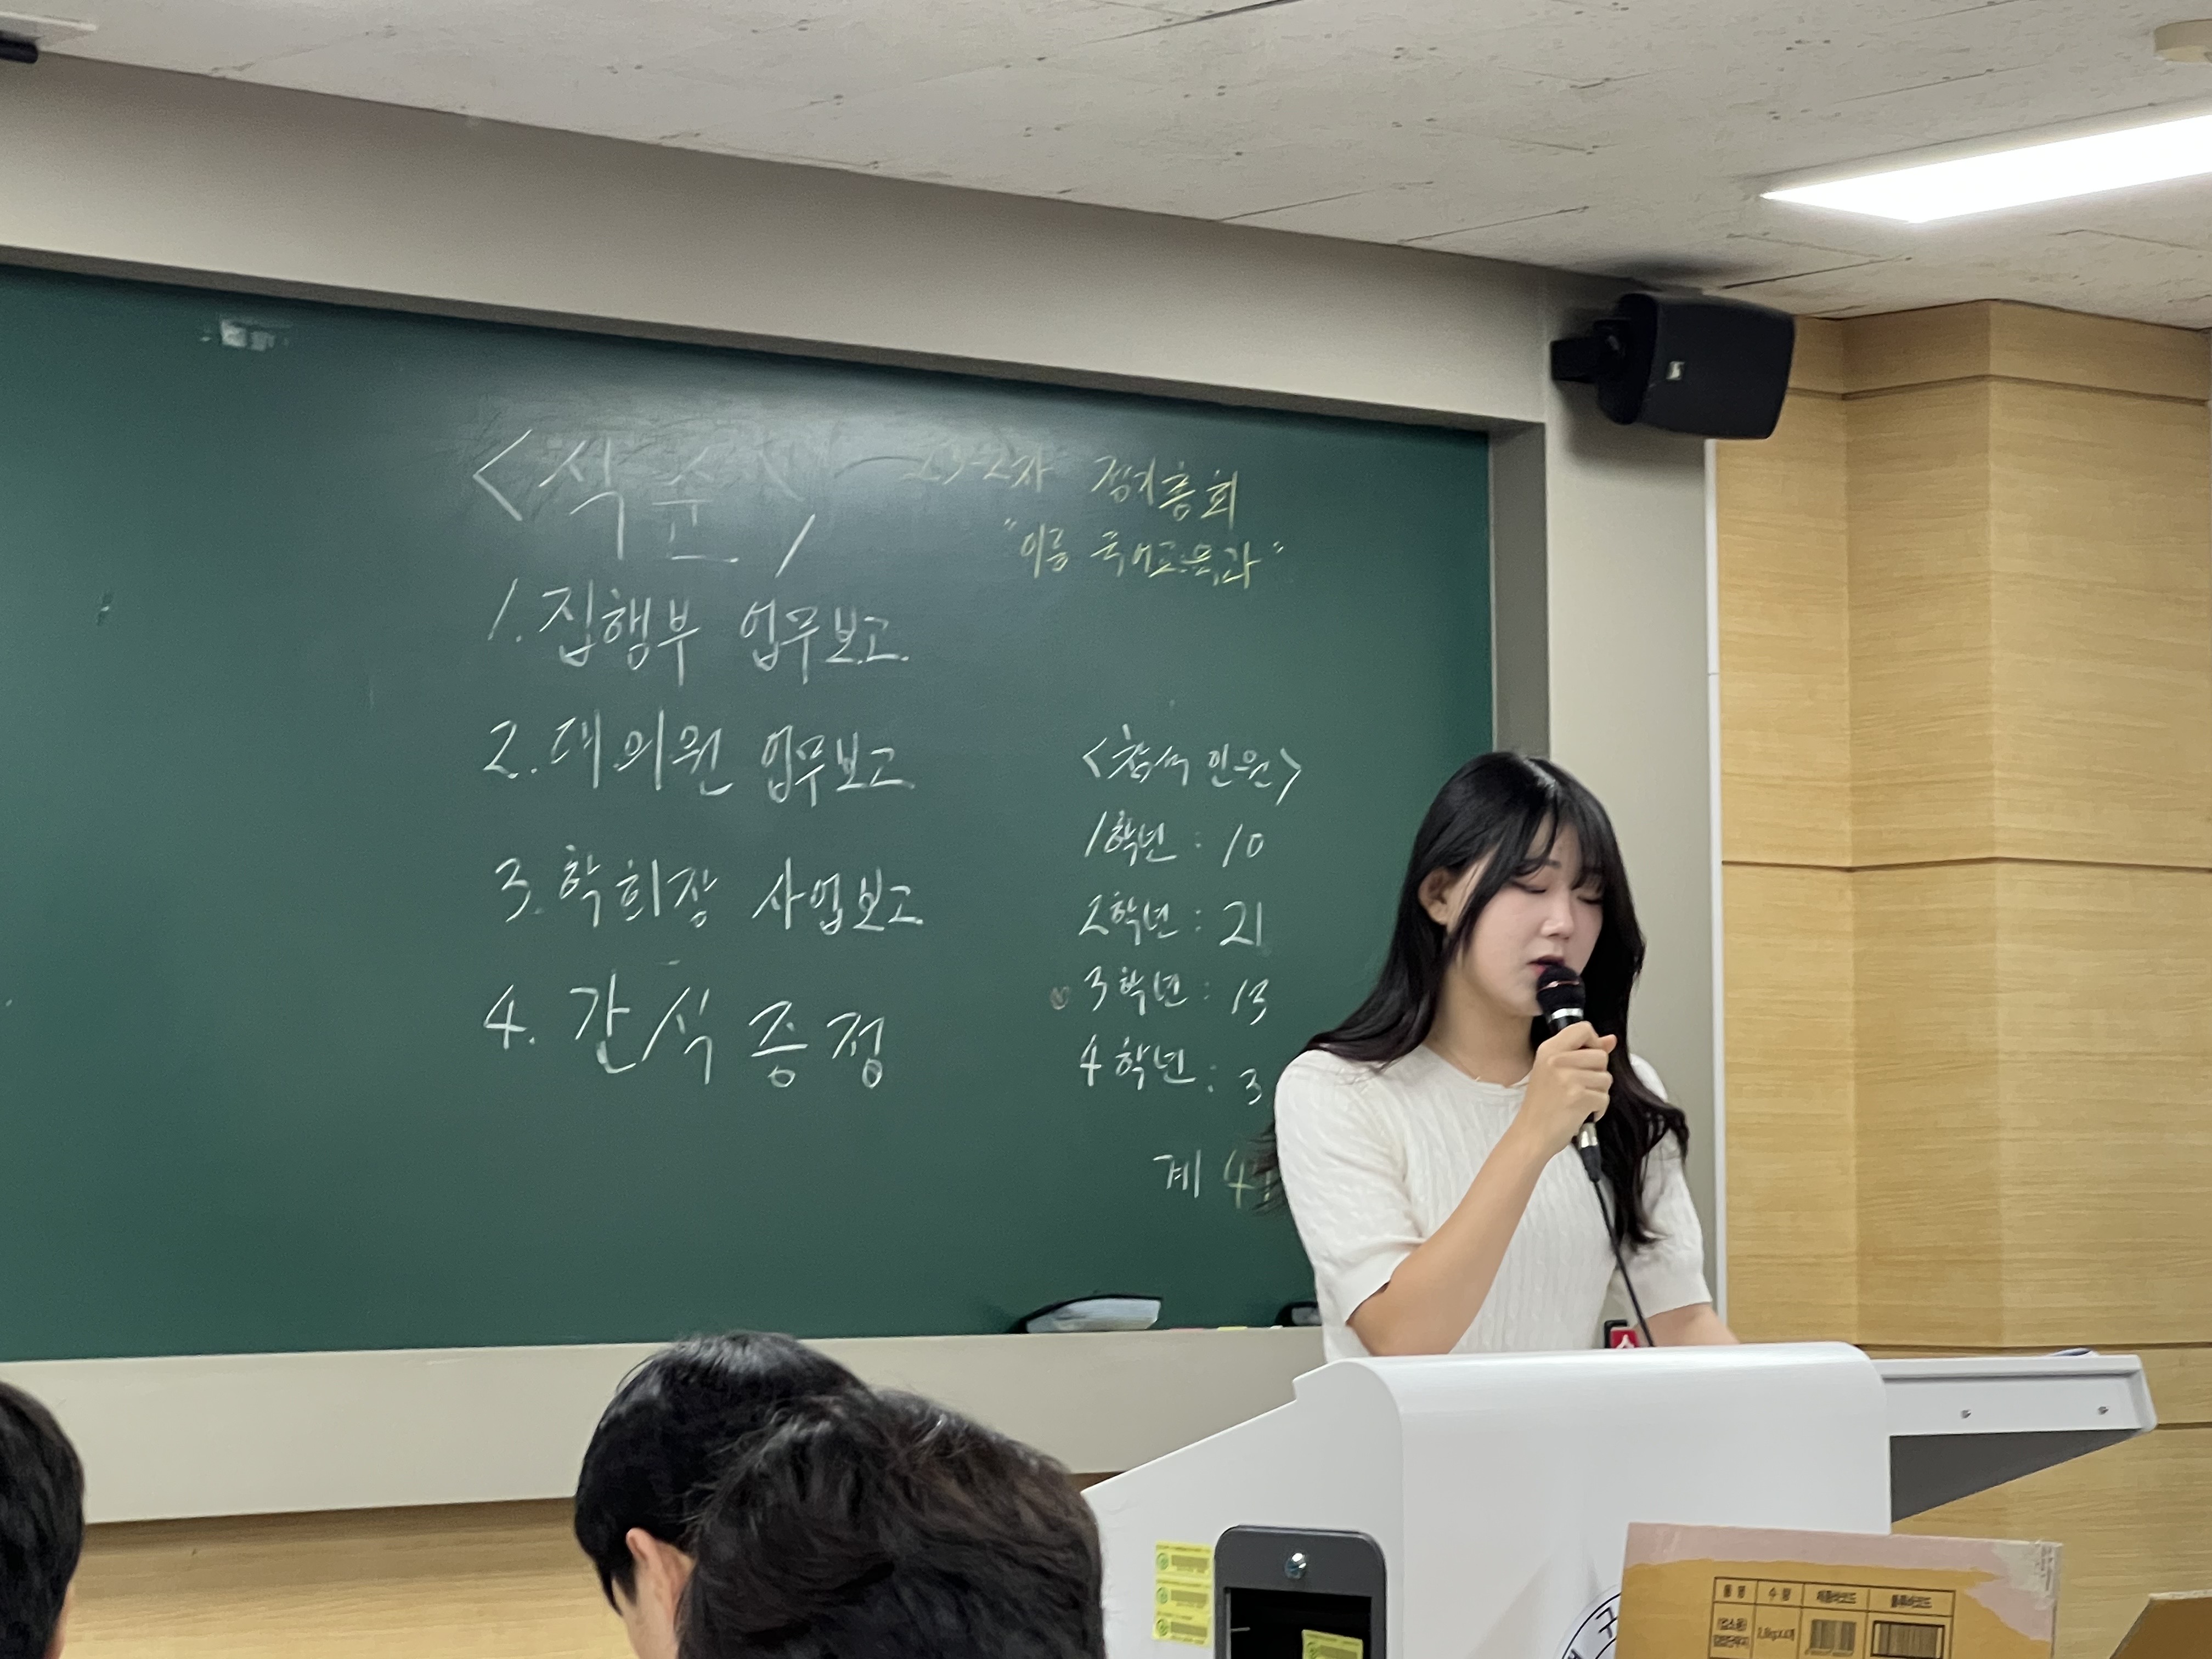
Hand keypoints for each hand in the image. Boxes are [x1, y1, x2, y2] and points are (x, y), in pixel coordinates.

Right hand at [1510, 1022, 1615, 1157]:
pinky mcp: (1579, 1097)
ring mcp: (1568, 1078)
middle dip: (1598, 1074)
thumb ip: (1583, 1052)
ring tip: (1579, 1100)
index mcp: (1549, 1049)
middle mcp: (1557, 1060)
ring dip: (1598, 1093)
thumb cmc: (1542, 1105)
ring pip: (1606, 1078)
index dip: (1593, 1043)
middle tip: (1579, 1086)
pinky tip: (1583, 1112)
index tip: (1587, 1059)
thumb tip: (1610, 1040)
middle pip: (1601, 1055)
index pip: (1583, 1028)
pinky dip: (1598, 1109)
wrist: (1531, 1134)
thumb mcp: (1555, 1071)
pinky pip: (1605, 1098)